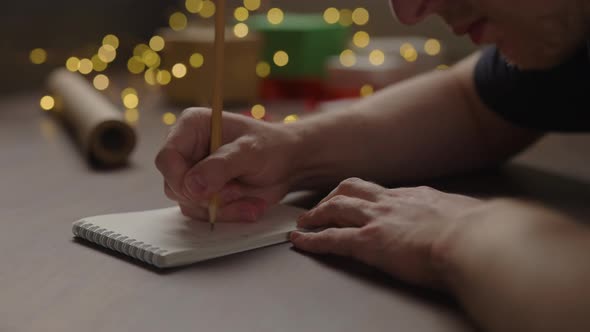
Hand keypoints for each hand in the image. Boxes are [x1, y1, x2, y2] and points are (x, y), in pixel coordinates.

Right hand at [155, 108, 301, 221]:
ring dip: (222, 208)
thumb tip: (192, 185)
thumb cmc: (270, 147)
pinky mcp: (202, 193)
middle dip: (208, 196)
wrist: (286, 163)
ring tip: (249, 198)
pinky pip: (204, 213)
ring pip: (189, 203)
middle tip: (238, 191)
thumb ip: (221, 166)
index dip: (180, 179)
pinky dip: (228, 214)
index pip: (166, 158)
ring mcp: (193, 173)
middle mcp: (186, 150)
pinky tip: (250, 205)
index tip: (204, 193)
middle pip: (174, 185)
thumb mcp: (250, 152)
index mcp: (191, 127)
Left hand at [290, 177, 482, 287]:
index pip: (379, 191)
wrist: (476, 239)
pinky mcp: (369, 241)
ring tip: (303, 224)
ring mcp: (378, 219)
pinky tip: (300, 243)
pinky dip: (312, 240)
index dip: (362, 196)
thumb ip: (456, 218)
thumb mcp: (467, 215)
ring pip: (335, 208)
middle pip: (350, 190)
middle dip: (331, 198)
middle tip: (319, 208)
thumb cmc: (478, 232)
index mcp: (415, 196)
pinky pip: (331, 238)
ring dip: (315, 215)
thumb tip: (468, 224)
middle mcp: (392, 202)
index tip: (355, 201)